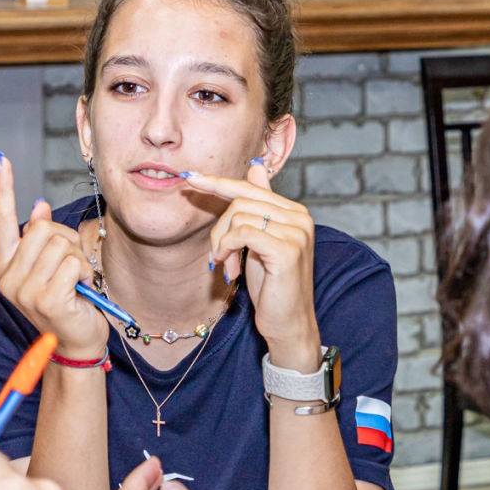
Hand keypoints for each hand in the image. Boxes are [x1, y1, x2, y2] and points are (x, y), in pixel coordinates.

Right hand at [0, 154, 108, 358]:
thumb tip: (37, 207)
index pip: (2, 219)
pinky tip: (80, 289)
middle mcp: (8, 278)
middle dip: (65, 241)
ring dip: (77, 258)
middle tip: (69, 266)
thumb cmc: (65, 300)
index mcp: (4, 266)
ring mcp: (24, 290)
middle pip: (42, 228)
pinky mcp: (46, 298)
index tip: (1, 160)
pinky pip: (73, 262)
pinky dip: (84, 272)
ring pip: (60, 243)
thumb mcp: (50, 265)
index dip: (4, 188)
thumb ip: (41, 239)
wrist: (76, 342)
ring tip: (75, 280)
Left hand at [182, 160, 320, 369]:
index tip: (190, 178)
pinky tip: (229, 267)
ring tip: (228, 266)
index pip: (250, 187)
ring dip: (222, 244)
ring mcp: (296, 232)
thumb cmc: (272, 287)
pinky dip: (227, 248)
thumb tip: (256, 165)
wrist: (288, 324)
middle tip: (217, 256)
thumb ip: (259, 207)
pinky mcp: (287, 250)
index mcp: (295, 212)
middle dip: (218, 228)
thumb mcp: (259, 242)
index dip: (217, 183)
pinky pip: (242, 233)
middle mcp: (300, 217)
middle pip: (240, 200)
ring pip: (238, 216)